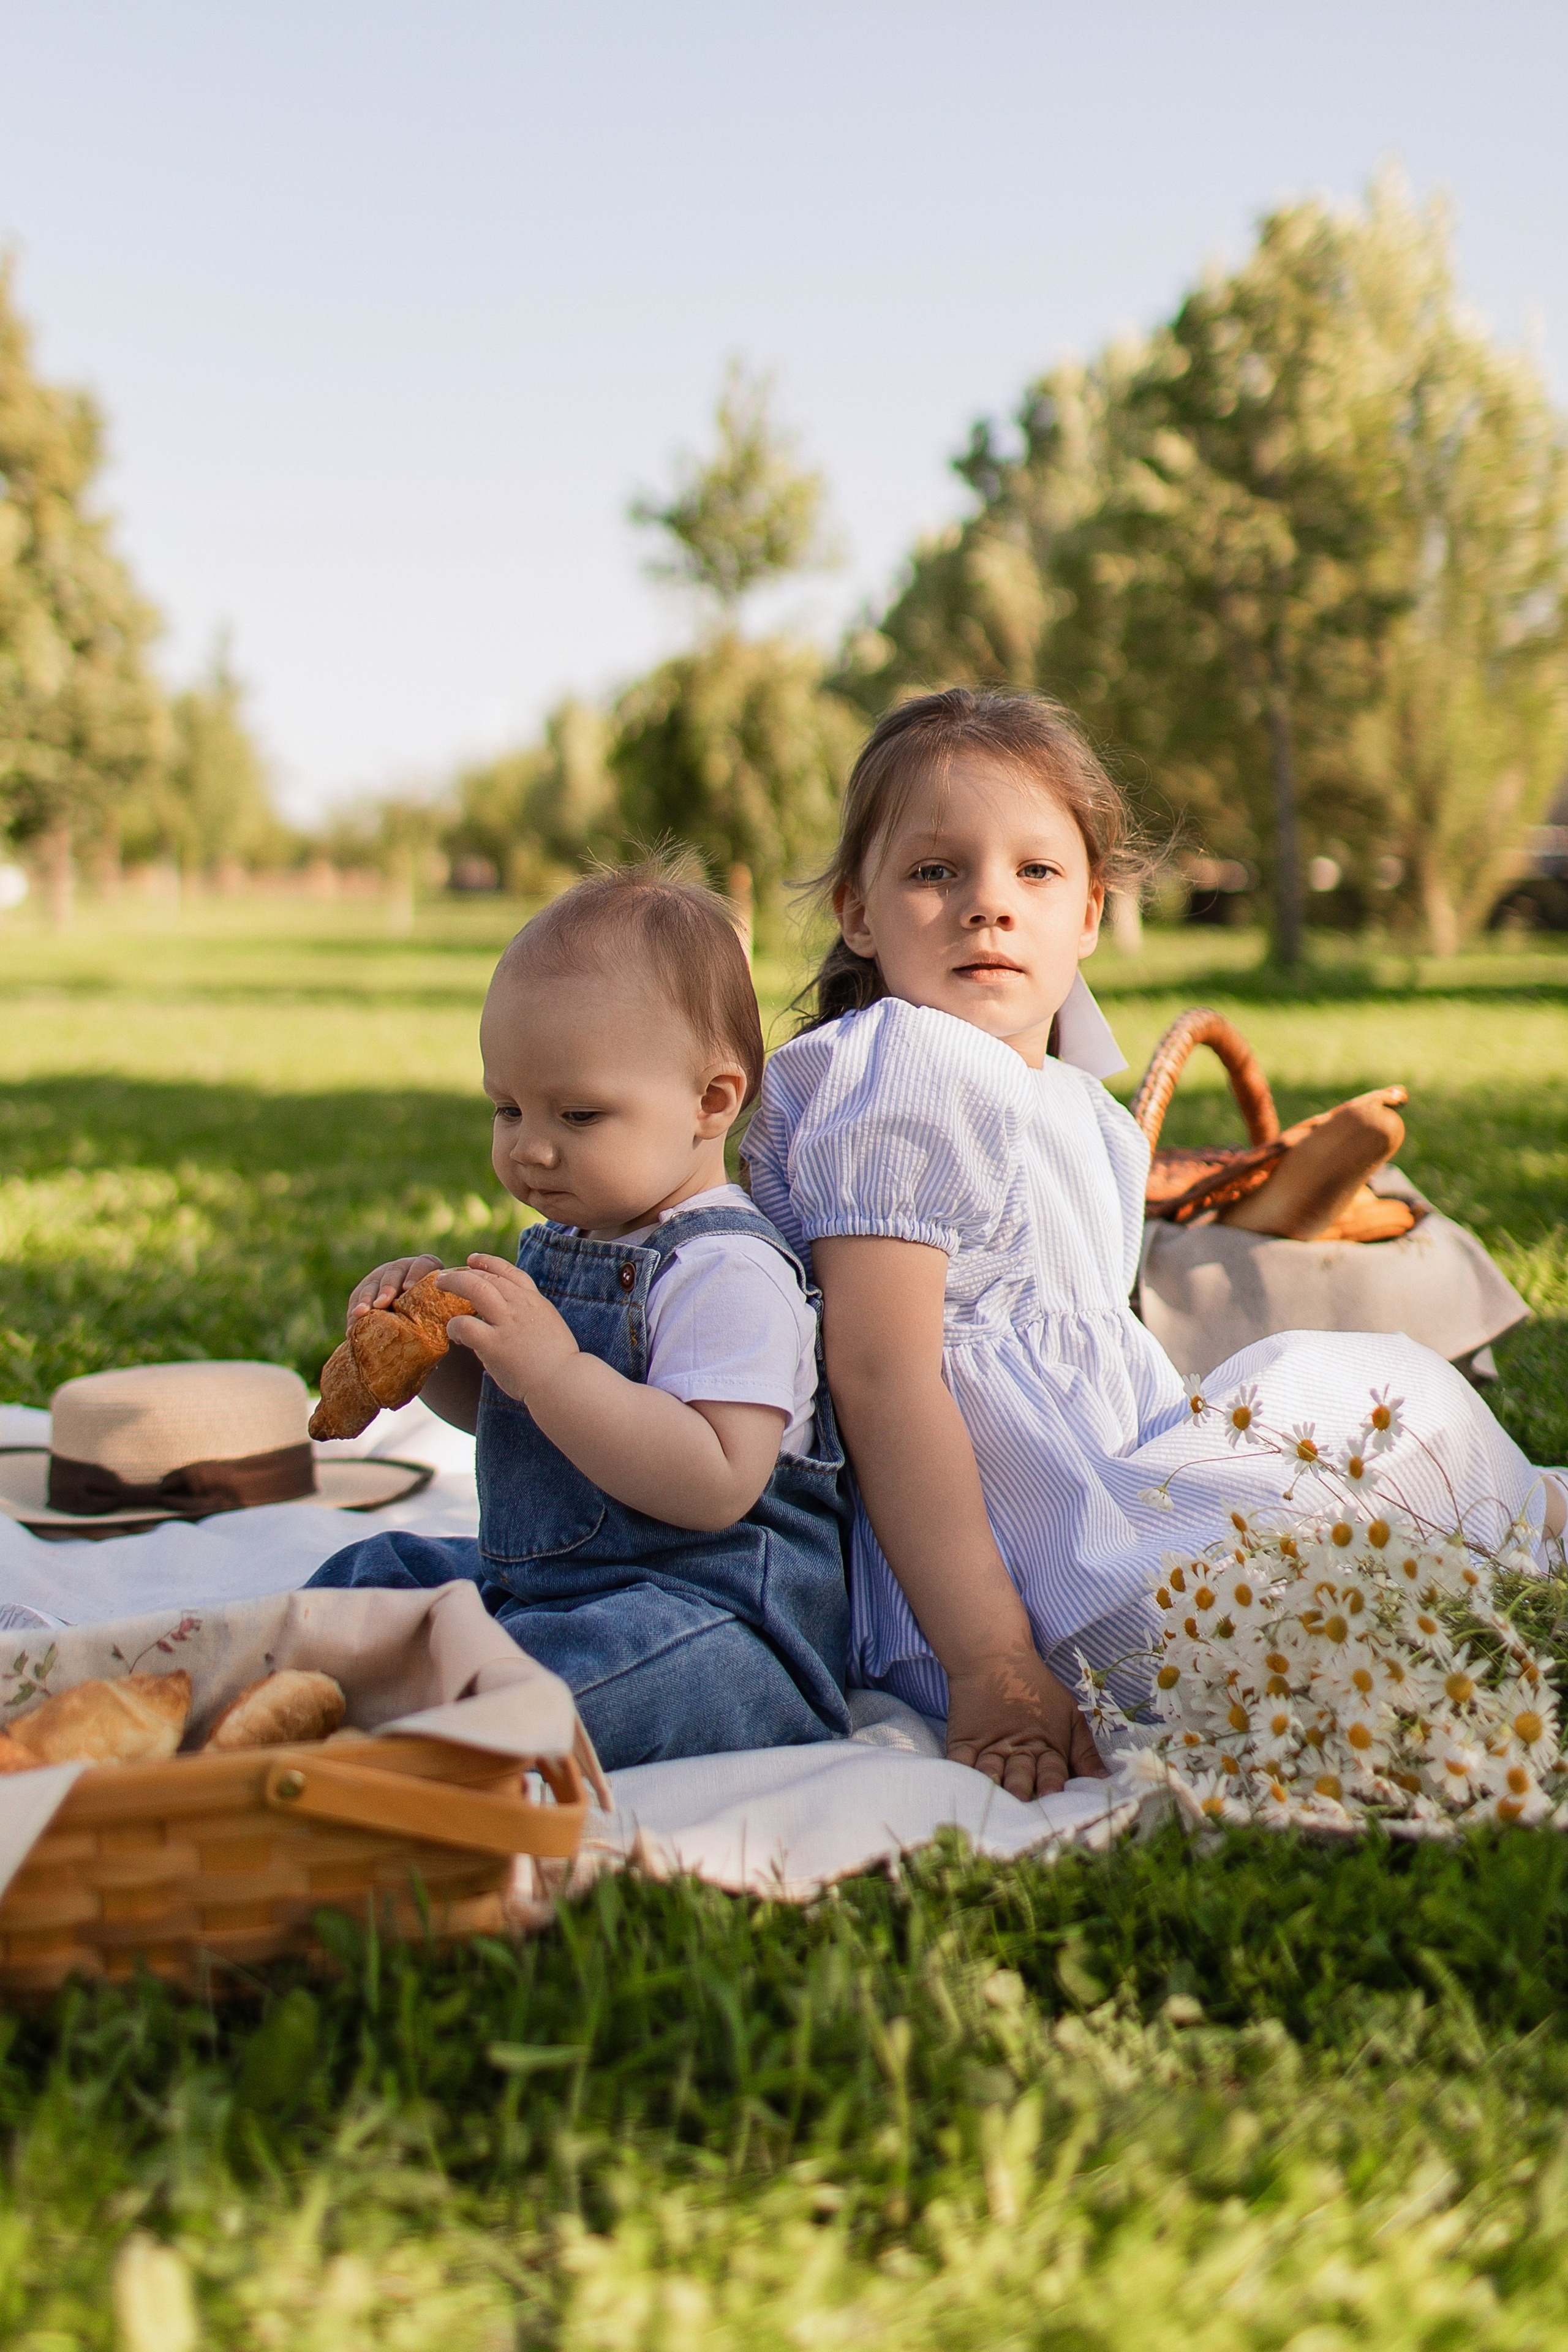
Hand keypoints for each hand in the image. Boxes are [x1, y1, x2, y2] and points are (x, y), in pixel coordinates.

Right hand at [346, 1254, 443, 1329]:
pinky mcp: (367, 1291)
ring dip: (367, 1298)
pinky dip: (354, 1310)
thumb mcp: (445, 1317)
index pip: (424, 1264)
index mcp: (429, 1271)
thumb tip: (456, 1327)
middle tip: (383, 1302)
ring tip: (361, 1313)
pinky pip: (358, 1297)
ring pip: (374, 1282)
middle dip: (388, 1286)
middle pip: (395, 1271)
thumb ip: (448, 1316)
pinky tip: (352, 1324)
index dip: (416, 1274)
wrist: (416, 1332)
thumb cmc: (438, 1324)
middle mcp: (405, 1270)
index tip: (408, 1288)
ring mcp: (384, 1278)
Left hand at [438, 1253, 577, 1404]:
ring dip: (454, 1284)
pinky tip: (455, 1335)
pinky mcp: (494, 1344)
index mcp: (534, 1301)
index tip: (472, 1260)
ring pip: (475, 1289)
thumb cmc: (558, 1362)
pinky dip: (454, 1326)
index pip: (509, 1271)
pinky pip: (465, 1325)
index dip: (488, 1262)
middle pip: (487, 1276)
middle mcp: (521, 1306)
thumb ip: (530, 1316)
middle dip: (462, 1273)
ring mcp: (507, 1323)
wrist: (564, 1382)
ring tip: (438, 1288)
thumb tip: (509, 1318)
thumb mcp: (549, 1326)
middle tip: (444, 1277)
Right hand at [945, 1649, 1106, 1799]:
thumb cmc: (1037, 1687)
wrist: (993, 1657)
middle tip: (1023, 1801)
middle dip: (1022, 1789)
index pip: (1052, 1771)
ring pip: (990, 1772)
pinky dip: (960, 1779)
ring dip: (993, 1785)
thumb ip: (1085, 1752)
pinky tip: (962, 1791)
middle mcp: (1017, 1750)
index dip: (1053, 1784)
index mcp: (1045, 1746)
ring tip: (994, 1797)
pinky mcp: (962, 1742)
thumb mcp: (1069, 1715)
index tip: (1054, 1797)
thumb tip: (1104, 1780)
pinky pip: (959, 1765)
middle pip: (1020, 1775)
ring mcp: (988, 1747)